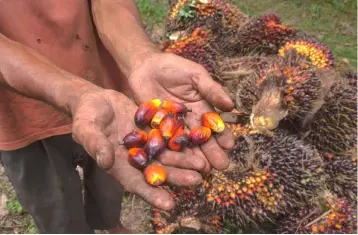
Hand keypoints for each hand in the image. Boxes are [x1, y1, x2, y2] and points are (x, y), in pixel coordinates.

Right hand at [71, 89, 203, 209]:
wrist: (96, 100)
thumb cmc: (85, 117)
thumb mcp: (86, 129)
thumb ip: (96, 144)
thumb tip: (106, 161)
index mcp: (119, 165)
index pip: (136, 184)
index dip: (152, 195)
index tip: (169, 205)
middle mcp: (136, 159)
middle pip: (159, 171)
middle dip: (177, 177)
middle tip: (197, 180)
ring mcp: (147, 144)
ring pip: (168, 155)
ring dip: (185, 161)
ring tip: (204, 165)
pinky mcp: (154, 129)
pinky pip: (170, 135)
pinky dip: (183, 140)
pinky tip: (198, 142)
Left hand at [128, 52, 235, 170]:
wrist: (145, 66)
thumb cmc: (174, 67)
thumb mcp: (196, 75)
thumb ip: (211, 89)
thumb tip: (231, 106)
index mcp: (201, 108)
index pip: (214, 125)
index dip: (222, 135)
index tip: (229, 145)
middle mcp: (189, 121)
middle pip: (201, 139)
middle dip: (212, 152)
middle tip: (221, 166)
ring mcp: (172, 127)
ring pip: (185, 145)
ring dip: (194, 157)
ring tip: (203, 170)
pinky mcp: (155, 129)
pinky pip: (164, 142)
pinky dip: (171, 153)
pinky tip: (178, 163)